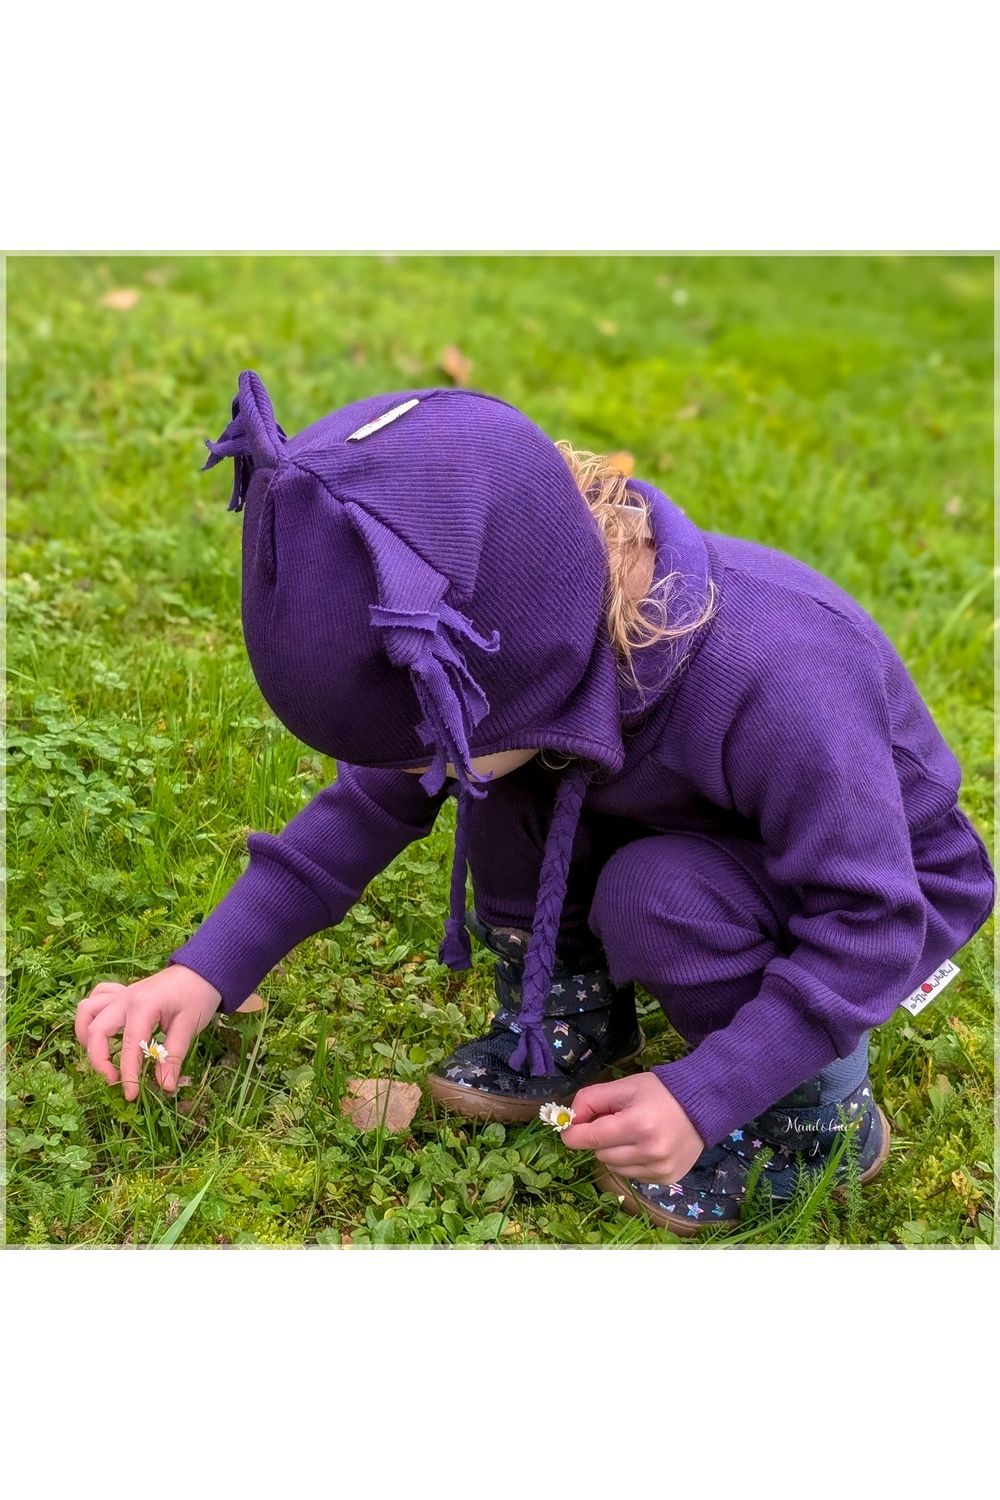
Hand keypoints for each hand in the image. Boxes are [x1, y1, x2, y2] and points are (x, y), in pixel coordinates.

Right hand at [74, 964, 222, 1099]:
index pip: (128, 1046)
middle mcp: (125, 998)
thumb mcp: (189, 1026)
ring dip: (86, 1036)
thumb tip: (165, 1087)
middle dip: (99, 1060)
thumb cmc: (199, 995)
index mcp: (143, 1006)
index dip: (128, 1075)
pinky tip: (103, 1029)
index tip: (131, 1096)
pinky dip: (91, 1015)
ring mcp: (121, 994)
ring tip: (101, 1056)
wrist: (203, 970)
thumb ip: (173, 1056)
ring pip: (87, 1012)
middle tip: (114, 1080)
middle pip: (95, 1031)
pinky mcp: (121, 993)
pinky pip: (95, 999)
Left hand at [560, 1073, 704, 1183]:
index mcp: (637, 1124)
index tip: (569, 1129)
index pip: (590, 1138)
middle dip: (601, 1139)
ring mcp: (660, 1168)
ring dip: (615, 1152)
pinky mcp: (667, 1178)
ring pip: (614, 1167)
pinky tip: (646, 1146)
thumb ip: (591, 1099)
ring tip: (633, 1134)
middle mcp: (650, 1151)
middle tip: (616, 1122)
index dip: (573, 1134)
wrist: (702, 1105)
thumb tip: (569, 1120)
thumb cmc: (660, 1092)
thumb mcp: (624, 1087)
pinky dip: (631, 1162)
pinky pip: (632, 1175)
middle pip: (600, 1154)